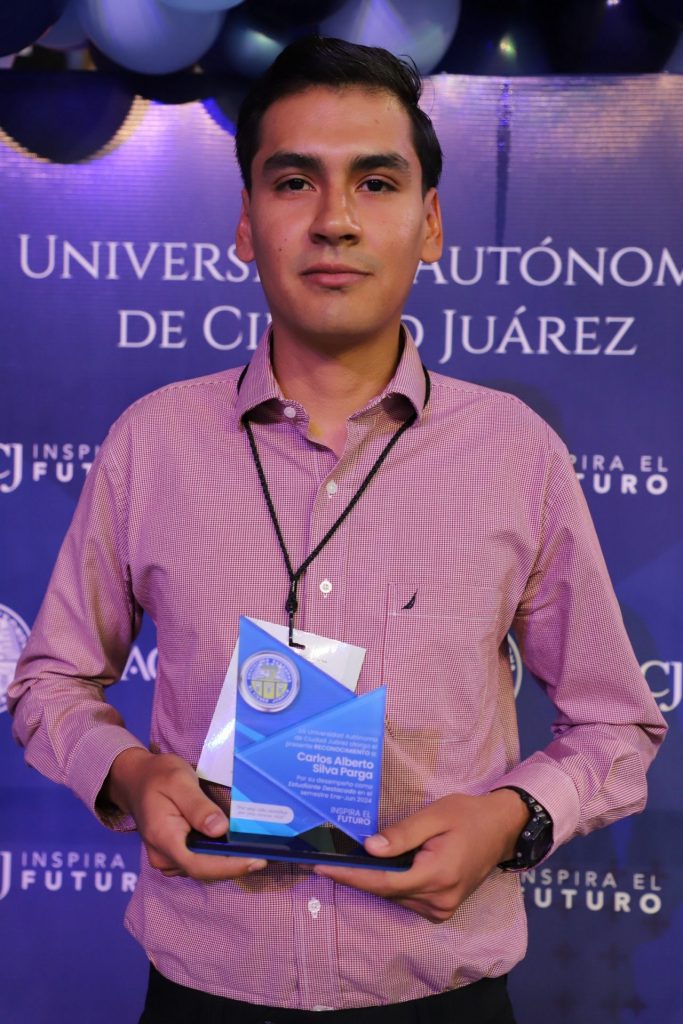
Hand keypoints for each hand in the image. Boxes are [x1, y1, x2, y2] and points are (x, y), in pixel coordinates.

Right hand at [103, 748, 265, 880]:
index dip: (229, 866)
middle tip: (266, 854)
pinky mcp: (173, 854)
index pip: (198, 864)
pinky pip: (198, 860)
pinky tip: (237, 847)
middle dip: (235, 864)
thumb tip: (220, 830)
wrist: (136, 778)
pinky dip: (218, 856)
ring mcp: (167, 857)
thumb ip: (198, 806)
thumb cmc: (158, 775)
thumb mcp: (179, 780)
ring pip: (202, 867)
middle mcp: (163, 855)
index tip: (256, 860)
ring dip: (228, 861)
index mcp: (163, 837)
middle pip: (203, 869)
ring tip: (257, 850)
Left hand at [314, 790, 527, 921]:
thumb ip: (402, 834)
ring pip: (395, 896)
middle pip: (386, 891)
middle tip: (328, 861)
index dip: (351, 877)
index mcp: (437, 875)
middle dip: (357, 877)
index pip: (383, 882)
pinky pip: (407, 898)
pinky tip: (378, 869)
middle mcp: (439, 900)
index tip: (323, 869)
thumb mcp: (434, 816)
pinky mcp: (442, 908)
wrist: (502, 829)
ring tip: (347, 863)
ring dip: (373, 881)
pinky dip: (391, 885)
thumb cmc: (468, 816)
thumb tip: (369, 849)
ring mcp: (442, 908)